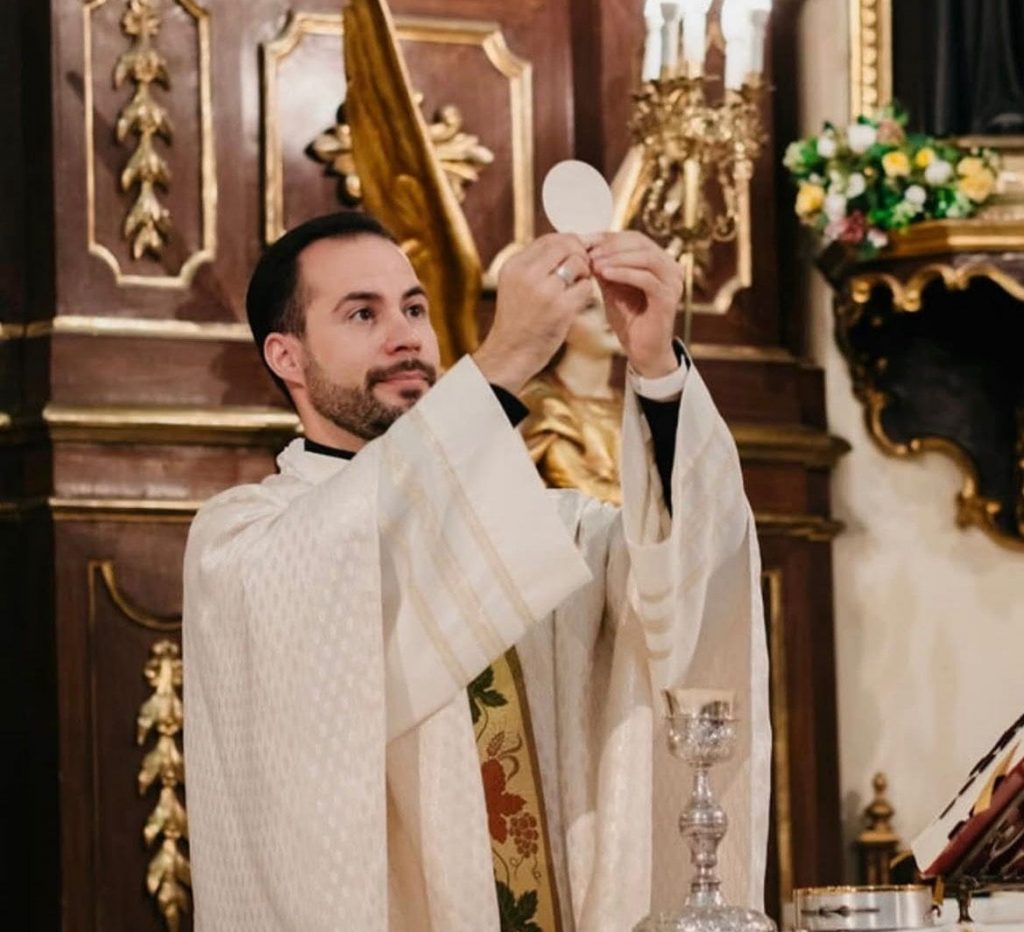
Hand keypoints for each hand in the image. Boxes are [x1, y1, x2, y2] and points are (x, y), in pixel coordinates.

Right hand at [473, 233, 594, 392]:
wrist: (511, 353)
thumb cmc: (518, 320)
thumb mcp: (515, 284)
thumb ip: (536, 264)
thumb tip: (569, 243)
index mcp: (514, 265)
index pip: (549, 239)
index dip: (568, 242)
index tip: (575, 254)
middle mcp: (527, 274)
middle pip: (566, 245)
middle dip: (580, 254)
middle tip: (582, 269)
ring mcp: (544, 291)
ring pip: (578, 263)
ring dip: (584, 273)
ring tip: (576, 286)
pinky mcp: (561, 308)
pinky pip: (586, 286)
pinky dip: (586, 292)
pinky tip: (576, 302)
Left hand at [585, 231, 681, 377]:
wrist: (643, 351)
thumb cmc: (629, 319)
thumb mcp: (612, 288)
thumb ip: (604, 267)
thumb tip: (585, 245)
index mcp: (659, 261)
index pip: (634, 238)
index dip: (608, 237)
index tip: (584, 240)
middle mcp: (671, 267)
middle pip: (640, 243)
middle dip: (611, 245)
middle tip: (588, 251)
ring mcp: (673, 281)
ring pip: (645, 257)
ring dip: (616, 257)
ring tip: (594, 262)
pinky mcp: (668, 298)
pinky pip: (646, 278)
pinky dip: (624, 273)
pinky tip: (604, 274)